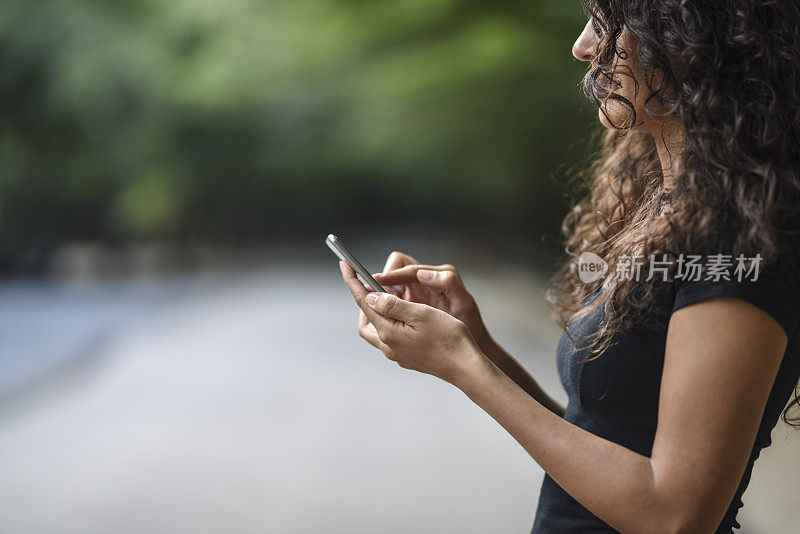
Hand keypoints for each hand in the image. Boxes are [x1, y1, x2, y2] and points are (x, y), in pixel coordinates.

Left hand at [339, 261, 482, 385]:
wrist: (466, 367)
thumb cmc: (448, 338)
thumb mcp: (420, 314)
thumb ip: (392, 305)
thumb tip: (370, 296)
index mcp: (388, 333)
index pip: (363, 302)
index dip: (353, 282)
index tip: (345, 265)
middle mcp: (389, 346)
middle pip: (365, 322)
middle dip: (365, 303)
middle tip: (374, 287)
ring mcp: (398, 355)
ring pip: (378, 332)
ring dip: (379, 315)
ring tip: (392, 300)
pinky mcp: (408, 358)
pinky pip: (392, 339)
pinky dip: (392, 324)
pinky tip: (406, 318)